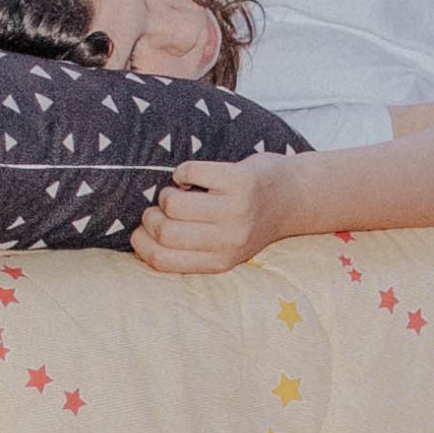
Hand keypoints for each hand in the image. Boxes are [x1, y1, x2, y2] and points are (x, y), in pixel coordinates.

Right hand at [130, 154, 293, 272]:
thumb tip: (139, 240)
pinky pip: (190, 172)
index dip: (140, 244)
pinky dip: (184, 171)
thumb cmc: (248, 220)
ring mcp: (236, 210)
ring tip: (180, 192)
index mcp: (220, 261)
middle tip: (160, 207)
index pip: (162, 261)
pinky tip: (194, 176)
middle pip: (164, 232)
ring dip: (167, 193)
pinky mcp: (240, 180)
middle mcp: (229, 240)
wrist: (294, 197)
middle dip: (151, 215)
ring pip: (173, 203)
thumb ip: (191, 250)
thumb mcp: (225, 247)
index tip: (142, 230)